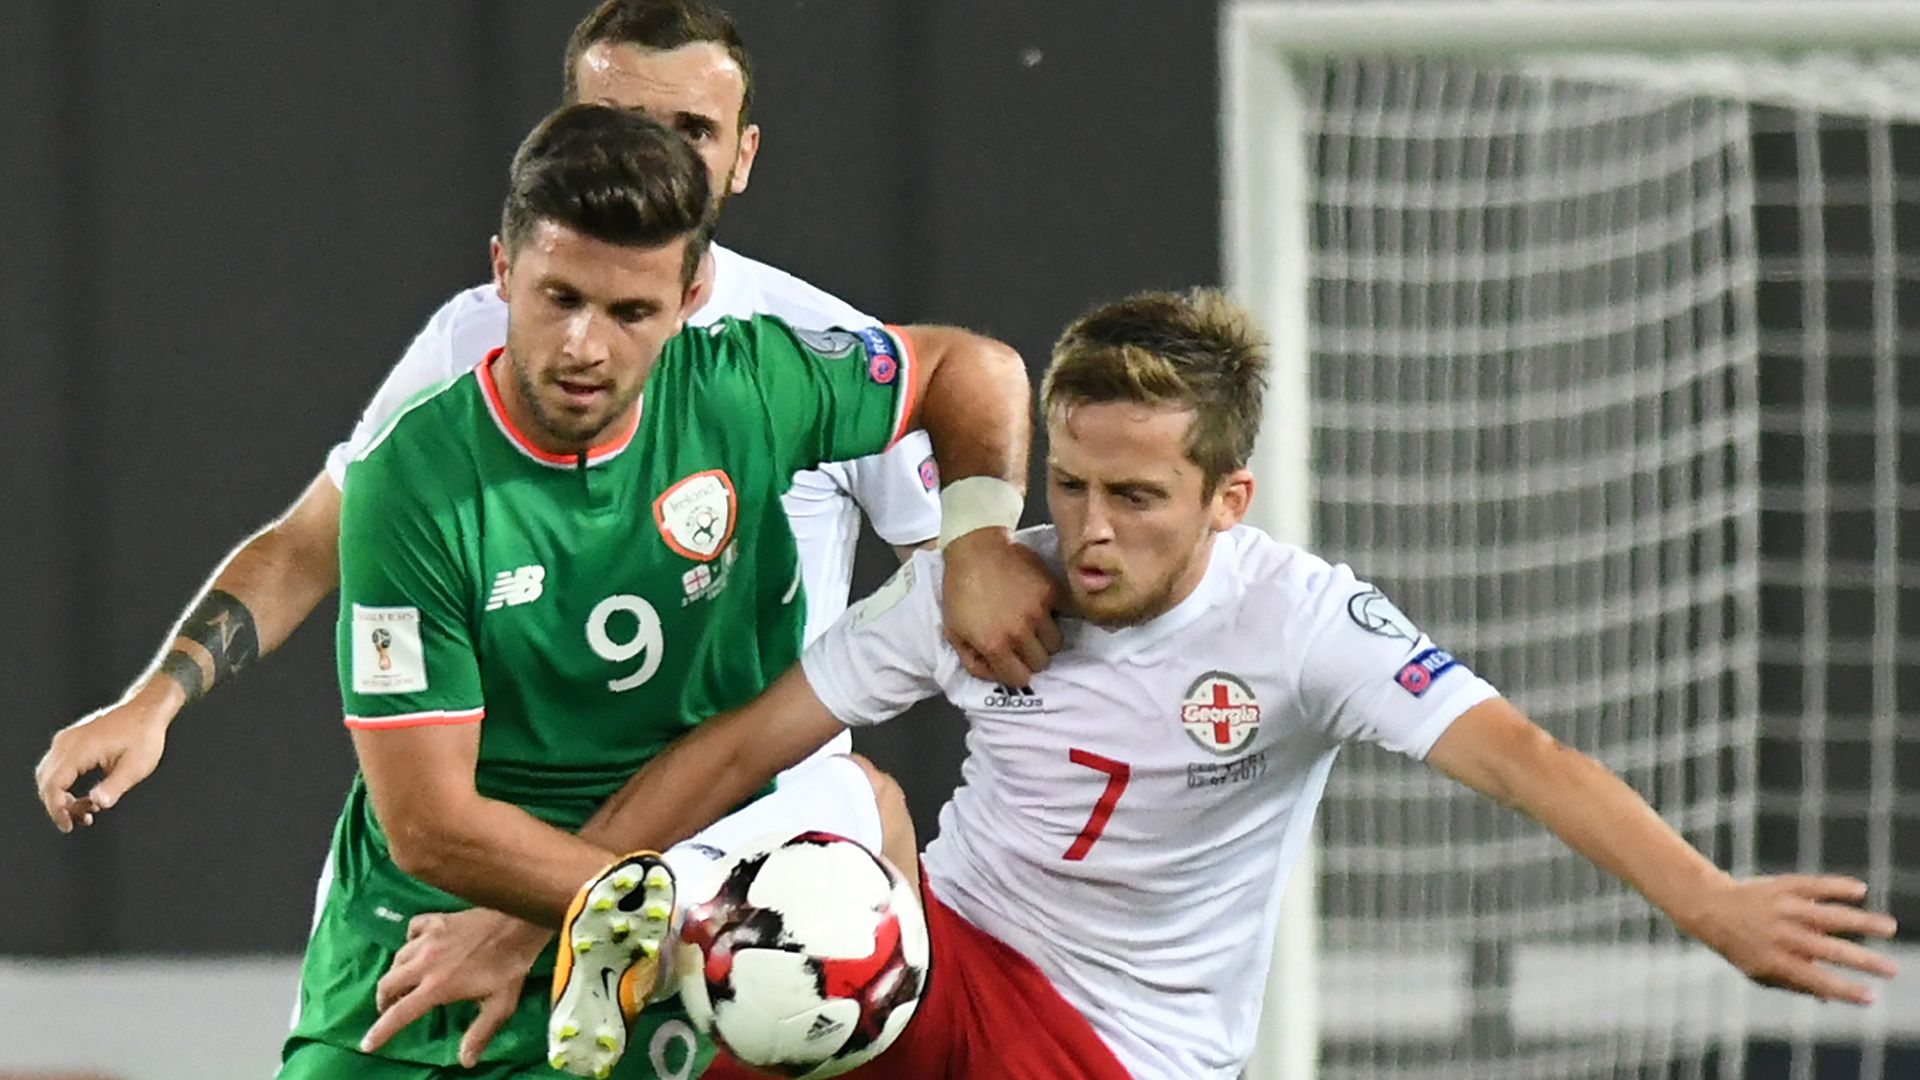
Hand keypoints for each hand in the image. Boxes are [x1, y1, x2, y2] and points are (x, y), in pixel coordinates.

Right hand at [34, 681, 179, 831]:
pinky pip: (58, 768)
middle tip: (82, 818)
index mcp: (80, 748)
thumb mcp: (137, 766)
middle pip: (46, 782)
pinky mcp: (72, 741)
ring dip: (63, 797)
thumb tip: (97, 803)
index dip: (56, 809)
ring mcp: (67, 740)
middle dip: (60, 806)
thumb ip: (115, 786)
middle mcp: (67, 742)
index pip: (53, 784)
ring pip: (50, 776)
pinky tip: (85, 797)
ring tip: (89, 809)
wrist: (147, 709)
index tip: (68, 825)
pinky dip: (66, 786)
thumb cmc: (144, 734)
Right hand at [362, 908, 549, 1065]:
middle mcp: (425, 963)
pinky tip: (418, 947)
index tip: (366, 1044)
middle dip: (384, 1001)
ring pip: (397, 959)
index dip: (380, 1032)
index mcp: (438, 987)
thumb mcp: (500, 1005)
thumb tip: (466, 1061)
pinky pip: (411, 930)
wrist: (519, 922)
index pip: (399, 1014)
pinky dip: (410, 941)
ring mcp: (428, 938)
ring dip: (397, 974)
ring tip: (405, 983)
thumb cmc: (511, 965)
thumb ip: (480, 1033)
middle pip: (387, 984)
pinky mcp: (436, 920)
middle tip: (391, 1010)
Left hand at [941, 528, 1061, 686]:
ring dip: (1044, 638)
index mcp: (994, 644)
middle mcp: (1020, 631)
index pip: (1020, 679)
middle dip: (1030, 657)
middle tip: (1021, 642)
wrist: (975, 548)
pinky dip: (1053, 615)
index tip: (1010, 662)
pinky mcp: (1052, 591)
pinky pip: (1062, 615)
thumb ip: (972, 661)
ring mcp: (1039, 610)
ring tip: (1032, 625)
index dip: (1014, 672)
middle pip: (1042, 663)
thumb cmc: (960, 590)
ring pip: (1056, 642)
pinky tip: (1039, 606)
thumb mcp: (953, 632)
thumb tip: (996, 675)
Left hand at [1684, 875, 1897, 1004]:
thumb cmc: (1741, 946)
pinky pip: (1814, 885)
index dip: (1845, 991)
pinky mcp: (1783, 886)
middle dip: (1865, 961)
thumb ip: (1794, 984)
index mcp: (1776, 961)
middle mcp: (1781, 936)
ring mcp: (1784, 909)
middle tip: (1893, 969)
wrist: (1710, 908)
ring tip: (1890, 927)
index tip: (1872, 997)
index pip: (1818, 981)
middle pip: (1830, 951)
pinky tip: (1859, 890)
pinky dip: (1837, 886)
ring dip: (1863, 921)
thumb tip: (1832, 998)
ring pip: (1829, 915)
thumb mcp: (1760, 972)